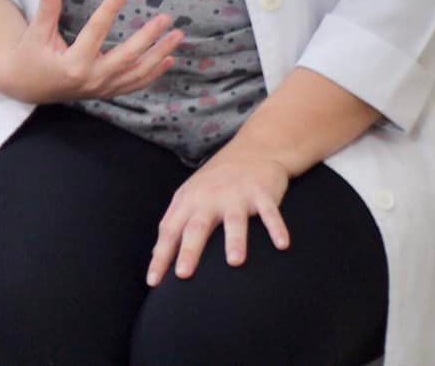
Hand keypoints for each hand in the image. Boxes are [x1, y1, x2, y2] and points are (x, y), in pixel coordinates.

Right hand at [0, 0, 183, 105]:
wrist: (27, 87)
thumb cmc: (30, 56)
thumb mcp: (35, 32)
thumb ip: (46, 8)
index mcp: (73, 63)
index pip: (96, 32)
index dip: (110, 10)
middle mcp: (92, 78)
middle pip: (127, 56)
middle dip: (149, 37)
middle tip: (166, 18)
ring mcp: (102, 88)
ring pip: (138, 72)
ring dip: (160, 54)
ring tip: (177, 36)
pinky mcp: (106, 91)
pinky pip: (136, 84)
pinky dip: (154, 73)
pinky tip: (169, 59)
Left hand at [147, 143, 291, 285]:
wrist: (252, 151)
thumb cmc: (215, 182)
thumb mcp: (189, 197)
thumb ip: (174, 224)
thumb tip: (156, 253)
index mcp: (188, 201)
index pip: (169, 231)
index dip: (160, 256)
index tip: (153, 282)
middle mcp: (209, 198)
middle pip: (197, 227)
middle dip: (189, 250)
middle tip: (183, 274)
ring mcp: (236, 195)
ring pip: (234, 221)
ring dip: (235, 240)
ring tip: (235, 263)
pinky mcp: (262, 194)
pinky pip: (269, 213)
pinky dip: (276, 228)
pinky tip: (282, 245)